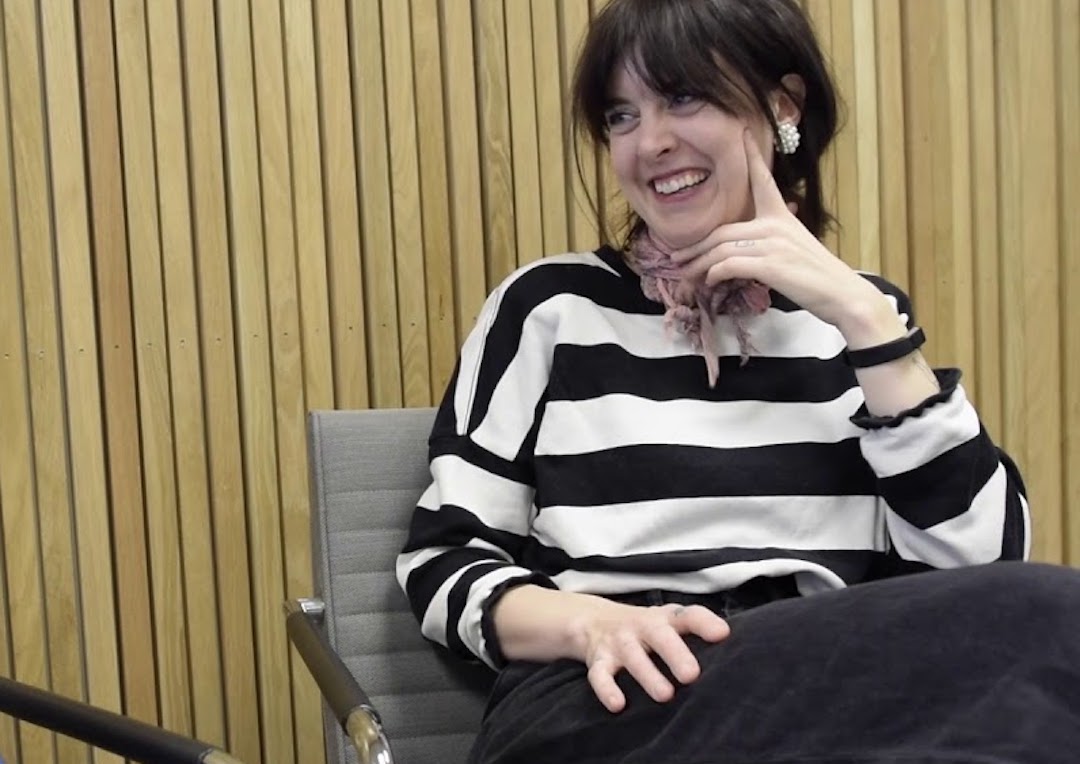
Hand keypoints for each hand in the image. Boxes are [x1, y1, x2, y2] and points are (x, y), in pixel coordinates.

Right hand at [575, 601, 729, 712]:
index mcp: (665, 618)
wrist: (593, 620)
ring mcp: (619, 642)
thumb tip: (733, 649)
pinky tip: (618, 704)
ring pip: (632, 656)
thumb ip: (697, 631)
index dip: (704, 623)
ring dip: (648, 675)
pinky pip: (599, 674)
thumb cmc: (646, 629)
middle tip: (691, 674)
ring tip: (665, 695)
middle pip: (659, 634)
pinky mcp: (598, 659)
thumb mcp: (670, 622)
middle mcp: (642, 626)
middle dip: (675, 653)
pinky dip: (606, 689)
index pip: (687, 615)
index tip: (722, 634)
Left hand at [671, 131, 899, 345]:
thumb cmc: (817, 276)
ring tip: (686, 275)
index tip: (742, 133)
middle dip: (695, 246)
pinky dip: (714, 274)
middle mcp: (774, 225)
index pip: (763, 181)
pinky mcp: (769, 265)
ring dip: (699, 264)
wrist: (841, 294)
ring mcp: (772, 244)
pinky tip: (710, 282)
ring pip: (720, 249)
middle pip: (721, 231)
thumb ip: (769, 242)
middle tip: (677, 258)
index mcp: (781, 216)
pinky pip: (729, 265)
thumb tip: (740, 252)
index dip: (752, 157)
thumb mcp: (794, 248)